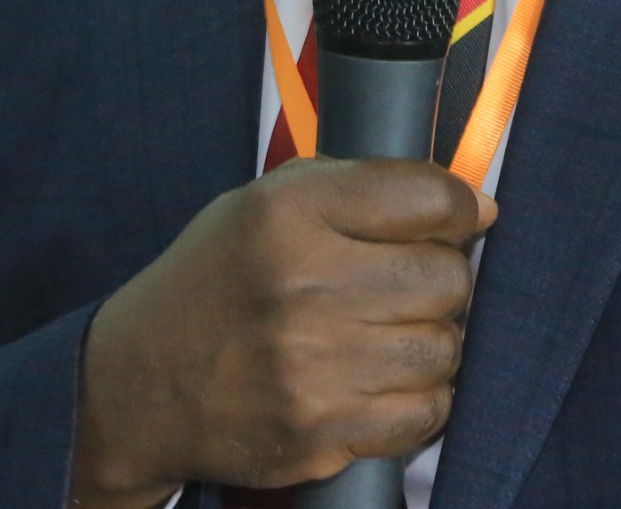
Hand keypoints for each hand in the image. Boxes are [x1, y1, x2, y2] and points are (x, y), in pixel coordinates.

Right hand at [69, 157, 496, 505]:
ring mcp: (313, 368)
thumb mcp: (266, 201)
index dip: (458, 207)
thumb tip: (477, 207)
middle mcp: (303, 287)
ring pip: (444, 348)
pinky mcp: (322, 434)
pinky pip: (427, 412)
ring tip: (386, 334)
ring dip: (428, 340)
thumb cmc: (221, 280)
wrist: (143, 385)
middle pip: (447, 277)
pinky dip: (417, 398)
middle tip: (408, 284)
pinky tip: (379, 380)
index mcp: (288, 214)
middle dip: (440, 278)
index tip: (459, 218)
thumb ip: (362, 186)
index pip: (428, 198)